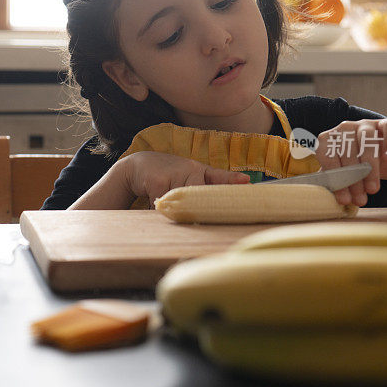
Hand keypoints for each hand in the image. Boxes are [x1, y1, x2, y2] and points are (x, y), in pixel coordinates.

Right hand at [121, 151, 249, 207]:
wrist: (139, 166)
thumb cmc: (168, 175)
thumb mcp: (186, 178)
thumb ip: (201, 191)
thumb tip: (213, 211)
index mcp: (200, 170)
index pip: (219, 176)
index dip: (233, 179)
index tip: (247, 181)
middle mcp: (190, 169)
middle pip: (200, 194)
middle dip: (198, 208)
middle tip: (200, 219)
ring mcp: (174, 173)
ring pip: (181, 202)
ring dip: (175, 209)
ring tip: (167, 201)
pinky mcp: (158, 180)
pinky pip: (164, 205)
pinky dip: (160, 208)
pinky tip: (154, 198)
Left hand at [316, 118, 386, 206]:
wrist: (384, 161)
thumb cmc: (356, 169)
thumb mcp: (341, 174)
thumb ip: (331, 182)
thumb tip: (324, 198)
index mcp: (328, 139)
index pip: (326, 155)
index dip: (334, 178)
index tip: (343, 199)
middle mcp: (344, 128)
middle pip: (347, 150)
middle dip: (353, 179)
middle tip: (360, 199)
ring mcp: (365, 124)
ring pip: (367, 140)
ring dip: (370, 167)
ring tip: (373, 189)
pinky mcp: (384, 123)